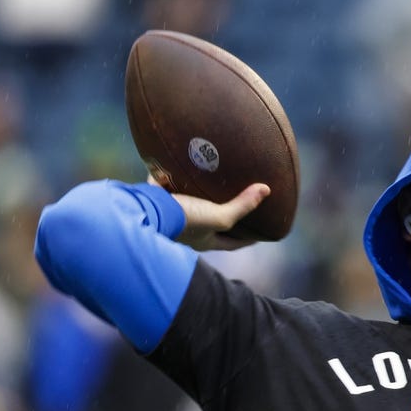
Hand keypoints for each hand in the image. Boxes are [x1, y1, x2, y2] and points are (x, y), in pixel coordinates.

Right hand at [149, 175, 269, 250]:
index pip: (233, 244)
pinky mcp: (157, 200)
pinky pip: (169, 188)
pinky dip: (175, 179)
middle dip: (225, 218)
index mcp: (204, 241)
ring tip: (214, 185)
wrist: (144, 211)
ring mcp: (172, 217)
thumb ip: (241, 205)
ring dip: (201, 198)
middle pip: (211, 226)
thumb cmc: (184, 220)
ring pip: (191, 207)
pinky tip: (182, 166)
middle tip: (241, 207)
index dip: (249, 239)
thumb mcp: (218, 216)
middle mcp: (188, 232)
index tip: (263, 233)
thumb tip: (266, 190)